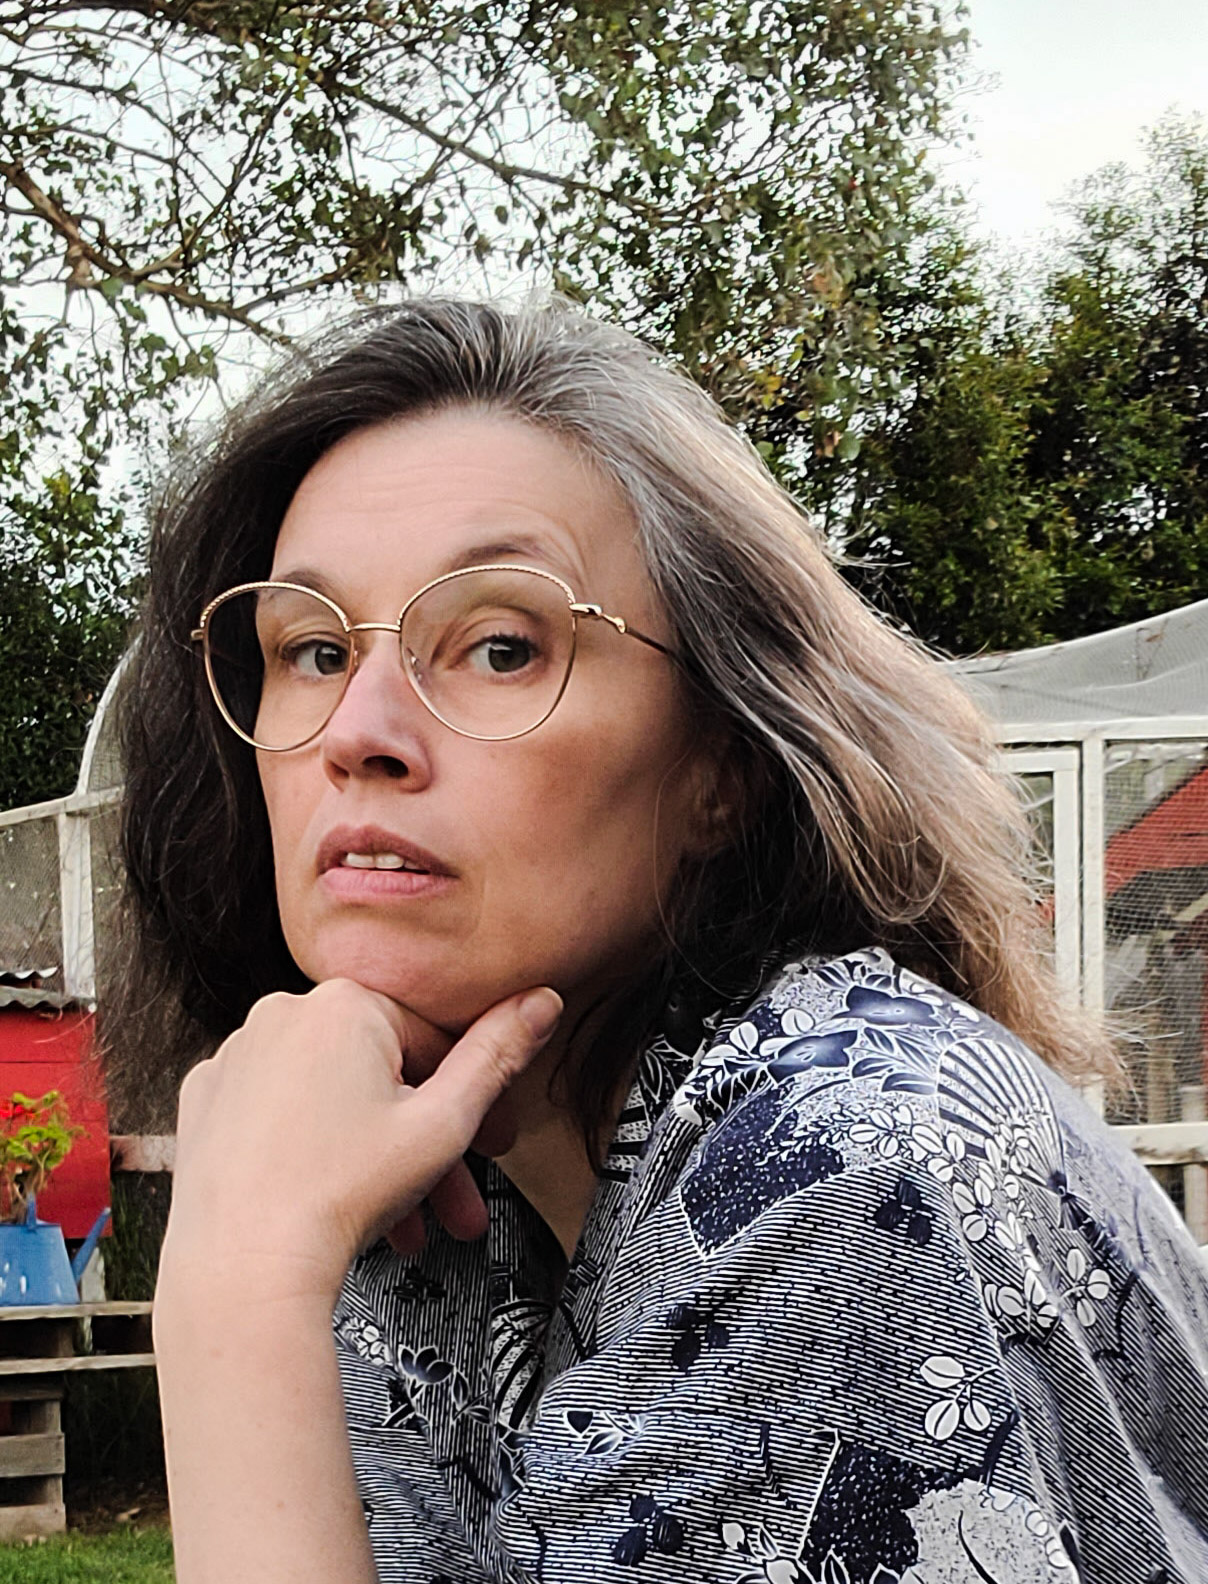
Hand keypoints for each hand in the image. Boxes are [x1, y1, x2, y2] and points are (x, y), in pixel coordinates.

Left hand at [158, 978, 562, 1303]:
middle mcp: (281, 1013)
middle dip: (425, 1144)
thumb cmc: (343, 1194)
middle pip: (381, 1075)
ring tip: (401, 1226)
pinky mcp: (205, 1101)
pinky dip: (310, 1145)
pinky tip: (333, 1194)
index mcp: (344, 1002)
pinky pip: (278, 1112)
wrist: (244, 1269)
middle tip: (454, 1201)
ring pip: (331, 1097)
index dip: (471, 1100)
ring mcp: (235, 1057)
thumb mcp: (446, 1123)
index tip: (491, 1148)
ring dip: (374, 1155)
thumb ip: (498, 1055)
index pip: (431, 1041)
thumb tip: (541, 1000)